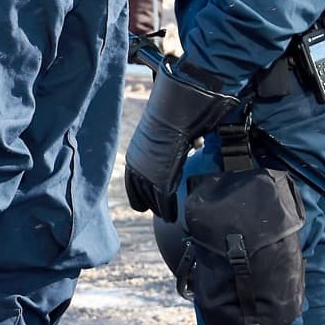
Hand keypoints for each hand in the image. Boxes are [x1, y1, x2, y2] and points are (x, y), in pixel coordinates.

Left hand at [123, 66, 240, 221]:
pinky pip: (163, 199)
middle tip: (157, 212)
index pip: (133, 179)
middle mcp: (138, 162)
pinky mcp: (160, 177)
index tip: (144, 202)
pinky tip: (171, 216)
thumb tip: (191, 142)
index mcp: (136, 152)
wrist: (178, 108)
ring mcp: (147, 171)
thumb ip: (173, 141)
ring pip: (151, 198)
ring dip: (159, 208)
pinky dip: (167, 209)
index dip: (139, 191)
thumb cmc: (178, 111)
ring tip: (167, 216)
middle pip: (140, 191)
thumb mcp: (169, 129)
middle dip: (148, 202)